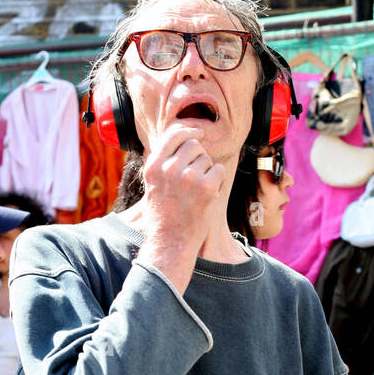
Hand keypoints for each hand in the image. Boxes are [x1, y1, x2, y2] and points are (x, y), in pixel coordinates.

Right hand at [139, 122, 226, 285]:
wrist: (170, 244)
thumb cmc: (164, 218)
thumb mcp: (154, 186)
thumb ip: (164, 163)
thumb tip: (186, 141)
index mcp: (154, 166)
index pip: (173, 135)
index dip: (188, 130)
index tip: (199, 131)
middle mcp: (169, 168)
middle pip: (194, 144)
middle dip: (199, 157)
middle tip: (195, 179)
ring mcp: (188, 177)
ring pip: (208, 159)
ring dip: (208, 173)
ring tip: (197, 194)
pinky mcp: (206, 187)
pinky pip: (219, 171)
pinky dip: (219, 182)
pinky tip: (208, 197)